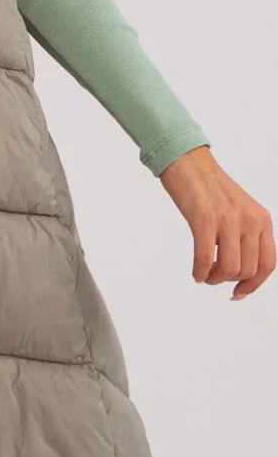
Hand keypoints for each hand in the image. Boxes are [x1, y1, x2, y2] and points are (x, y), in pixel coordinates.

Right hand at [158, 146, 273, 299]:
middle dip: (227, 280)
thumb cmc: (210, 190)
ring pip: (228, 268)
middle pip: (246, 270)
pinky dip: (199, 272)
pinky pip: (205, 259)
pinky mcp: (204, 220)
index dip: (254, 285)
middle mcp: (249, 220)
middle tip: (213, 276)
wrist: (189, 164)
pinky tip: (196, 272)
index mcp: (262, 220)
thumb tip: (240, 270)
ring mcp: (228, 220)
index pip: (268, 263)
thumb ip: (247, 235)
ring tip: (204, 274)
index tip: (238, 293)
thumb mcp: (241, 211)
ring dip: (213, 278)